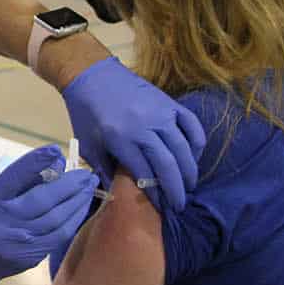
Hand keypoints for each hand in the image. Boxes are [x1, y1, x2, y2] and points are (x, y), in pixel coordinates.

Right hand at [0, 145, 98, 284]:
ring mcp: (18, 241)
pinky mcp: (32, 255)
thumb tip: (58, 161)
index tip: (56, 150)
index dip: (36, 161)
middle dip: (68, 184)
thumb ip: (24, 178)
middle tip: (85, 173)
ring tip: (89, 186)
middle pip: (40, 199)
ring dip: (77, 200)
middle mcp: (2, 221)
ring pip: (55, 218)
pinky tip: (82, 206)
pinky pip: (60, 235)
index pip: (14, 176)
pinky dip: (75, 218)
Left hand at [62, 58, 205, 209]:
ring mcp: (160, 113)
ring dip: (189, 171)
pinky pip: (191, 124)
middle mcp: (144, 127)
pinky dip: (197, 142)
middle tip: (180, 205)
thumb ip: (106, 171)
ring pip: (183, 148)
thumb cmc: (86, 114)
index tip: (161, 208)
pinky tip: (194, 157)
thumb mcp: (89, 146)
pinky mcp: (169, 102)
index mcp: (121, 139)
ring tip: (189, 186)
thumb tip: (121, 196)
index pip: (145, 175)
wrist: (91, 76)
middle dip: (177, 189)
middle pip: (168, 165)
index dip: (156, 195)